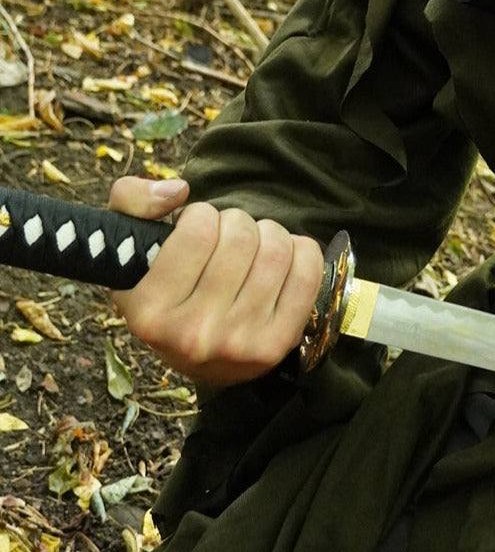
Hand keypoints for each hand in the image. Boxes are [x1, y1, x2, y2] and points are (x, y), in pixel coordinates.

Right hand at [107, 176, 323, 387]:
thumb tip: (178, 191)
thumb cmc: (167, 291)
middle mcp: (192, 333)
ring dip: (269, 235)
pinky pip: (308, 272)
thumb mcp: (130, 247)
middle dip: (237, 224)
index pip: (197, 228)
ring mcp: (238, 342)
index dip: (201, 215)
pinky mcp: (278, 344)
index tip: (196, 229)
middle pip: (240, 236)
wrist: (201, 360)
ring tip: (253, 250)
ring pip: (276, 250)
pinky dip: (301, 252)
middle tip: (228, 239)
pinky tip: (283, 261)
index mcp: (149, 310)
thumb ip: (132, 200)